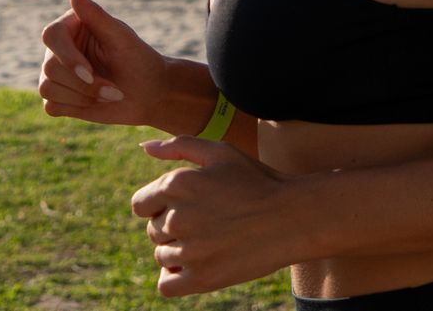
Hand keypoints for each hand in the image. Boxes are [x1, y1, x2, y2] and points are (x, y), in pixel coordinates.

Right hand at [36, 0, 169, 127]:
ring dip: (83, 97)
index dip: (67, 58)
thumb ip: (94, 13)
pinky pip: (51, 106)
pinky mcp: (58, 97)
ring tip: (109, 94)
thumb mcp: (119, 36)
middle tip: (115, 90)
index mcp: (71, 27)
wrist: (149, 94)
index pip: (51, 36)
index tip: (89, 73)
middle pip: (50, 68)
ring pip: (48, 88)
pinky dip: (76, 108)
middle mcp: (58, 49)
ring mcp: (55, 74)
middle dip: (85, 85)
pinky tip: (95, 102)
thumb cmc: (137, 59)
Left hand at [130, 136, 295, 296]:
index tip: (185, 207)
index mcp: (176, 184)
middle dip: (172, 227)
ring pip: (162, 256)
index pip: (140, 204)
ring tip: (210, 242)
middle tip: (207, 223)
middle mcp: (176, 217)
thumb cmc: (256, 181)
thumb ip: (178, 146)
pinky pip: (166, 285)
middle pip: (153, 231)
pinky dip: (175, 278)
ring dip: (179, 252)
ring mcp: (189, 250)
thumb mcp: (220, 152)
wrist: (292, 218)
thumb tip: (143, 148)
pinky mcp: (202, 278)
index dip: (159, 205)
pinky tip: (195, 267)